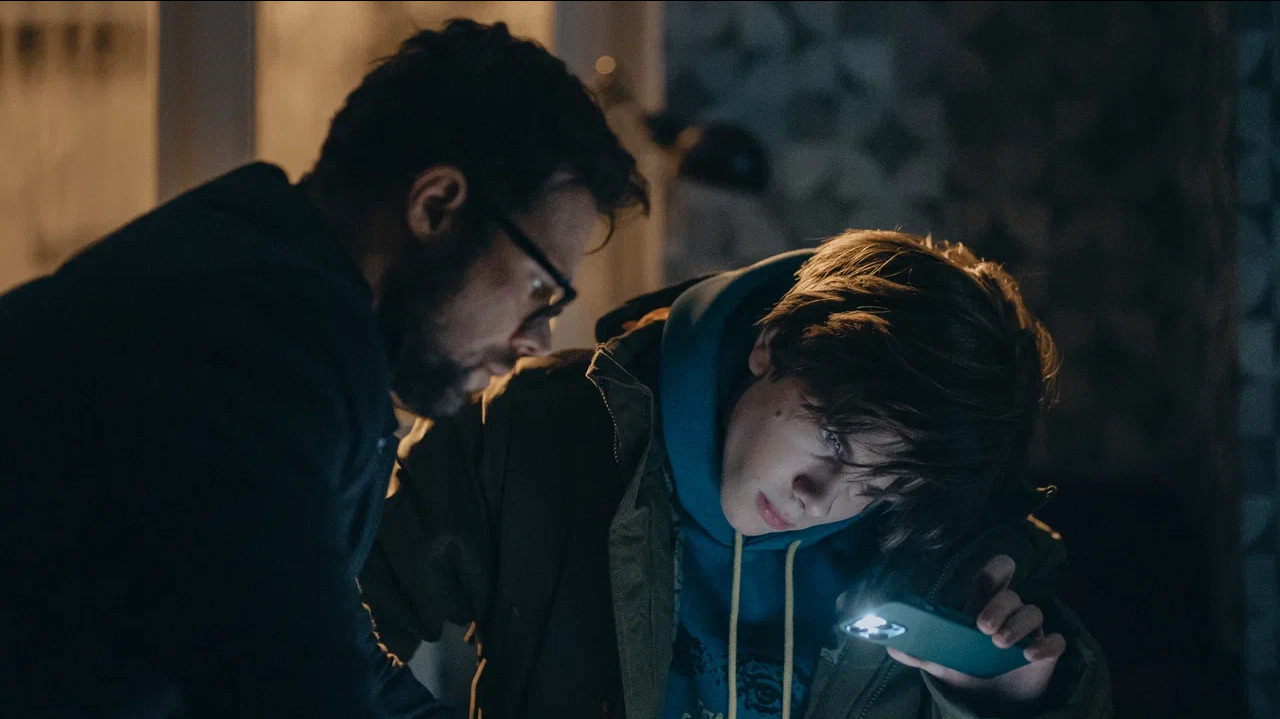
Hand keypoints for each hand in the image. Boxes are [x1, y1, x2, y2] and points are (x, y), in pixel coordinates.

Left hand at [886, 555, 1065, 702]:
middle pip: (1011, 592)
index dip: (994, 570)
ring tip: (997, 644)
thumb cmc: (969, 671)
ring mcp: (1030, 632)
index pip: (995, 575)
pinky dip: (1045, 646)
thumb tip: (890, 646)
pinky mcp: (1046, 654)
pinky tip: (1029, 656)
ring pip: (1033, 611)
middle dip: (999, 604)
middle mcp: (1009, 614)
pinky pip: (1056, 641)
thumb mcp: (942, 662)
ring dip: (1016, 624)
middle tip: (982, 626)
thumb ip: (918, 652)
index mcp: (983, 607)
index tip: (984, 581)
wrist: (993, 703)